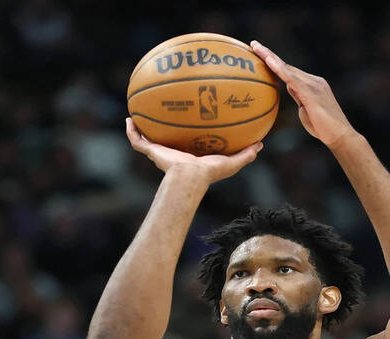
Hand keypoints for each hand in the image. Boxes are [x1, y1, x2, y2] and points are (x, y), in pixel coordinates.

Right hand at [125, 118, 260, 182]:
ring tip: (138, 111)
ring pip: (147, 138)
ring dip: (142, 127)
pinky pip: (137, 140)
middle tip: (163, 110)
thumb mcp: (232, 162)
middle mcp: (173, 153)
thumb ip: (246, 154)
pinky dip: (131, 131)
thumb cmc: (209, 173)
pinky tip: (128, 119)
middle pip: (165, 139)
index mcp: (189, 155)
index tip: (187, 119)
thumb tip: (261, 144)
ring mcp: (160, 152)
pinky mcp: (152, 152)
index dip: (186, 132)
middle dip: (162, 127)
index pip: (186, 142)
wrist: (190, 177)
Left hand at [249, 41, 357, 148]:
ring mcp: (314, 85)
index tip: (260, 54)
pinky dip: (279, 69)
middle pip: (287, 66)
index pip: (289, 71)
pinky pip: (292, 78)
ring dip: (270, 57)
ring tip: (256, 48)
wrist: (341, 136)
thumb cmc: (324, 129)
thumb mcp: (307, 110)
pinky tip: (268, 61)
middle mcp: (314, 81)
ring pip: (288, 69)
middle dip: (269, 54)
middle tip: (253, 44)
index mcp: (312, 84)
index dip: (275, 62)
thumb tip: (289, 88)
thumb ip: (299, 97)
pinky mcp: (312, 93)